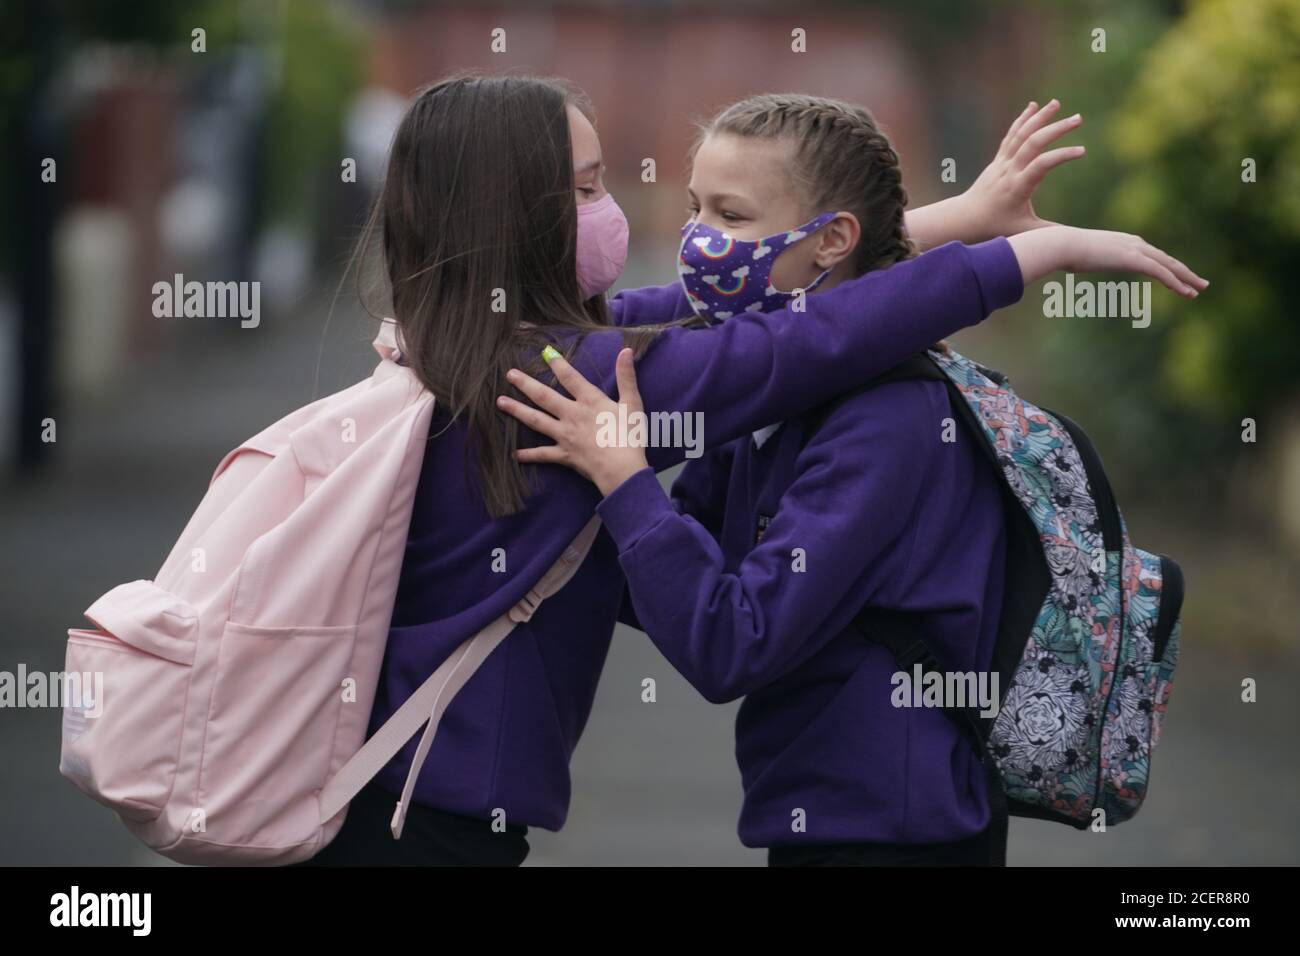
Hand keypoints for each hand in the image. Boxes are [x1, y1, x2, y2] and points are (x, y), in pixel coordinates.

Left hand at [496, 347, 648, 496]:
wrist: (621, 469)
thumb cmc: (630, 436)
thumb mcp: (632, 403)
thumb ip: (626, 377)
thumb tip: (626, 351)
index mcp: (589, 402)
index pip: (570, 378)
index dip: (558, 364)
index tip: (545, 353)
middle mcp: (572, 415)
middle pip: (544, 397)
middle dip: (525, 384)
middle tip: (509, 374)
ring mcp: (565, 436)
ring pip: (536, 421)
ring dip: (517, 411)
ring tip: (500, 402)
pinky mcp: (564, 455)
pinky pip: (542, 454)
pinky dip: (528, 454)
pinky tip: (515, 454)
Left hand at [963, 98, 1084, 237]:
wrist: (967, 217)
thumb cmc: (996, 226)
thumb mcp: (1024, 231)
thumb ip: (1048, 232)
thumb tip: (1073, 238)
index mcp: (1018, 187)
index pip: (1042, 165)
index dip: (1061, 156)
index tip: (1082, 151)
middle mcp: (1009, 171)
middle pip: (1032, 143)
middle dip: (1056, 129)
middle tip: (1078, 118)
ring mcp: (1002, 163)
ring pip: (1021, 134)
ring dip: (1039, 117)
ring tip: (1057, 103)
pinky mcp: (998, 159)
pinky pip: (1011, 135)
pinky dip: (1022, 120)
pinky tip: (1033, 107)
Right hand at [1007, 225, 1208, 296]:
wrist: (1061, 245)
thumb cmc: (1062, 251)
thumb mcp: (1077, 257)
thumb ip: (1082, 261)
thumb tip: (1070, 267)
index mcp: (1123, 242)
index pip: (1151, 255)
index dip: (1167, 266)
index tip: (1177, 276)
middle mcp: (1134, 243)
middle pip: (1166, 259)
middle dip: (1184, 272)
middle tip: (1200, 284)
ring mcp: (1135, 250)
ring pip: (1169, 266)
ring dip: (1186, 279)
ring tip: (1199, 290)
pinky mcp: (1133, 259)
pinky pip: (1161, 273)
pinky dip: (1175, 283)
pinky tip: (1186, 292)